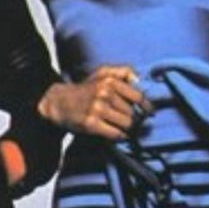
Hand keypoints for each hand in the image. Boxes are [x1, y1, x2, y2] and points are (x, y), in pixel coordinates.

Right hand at [37, 66, 152, 140]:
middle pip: (133, 113)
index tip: (149, 113)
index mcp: (109, 81)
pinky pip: (116, 133)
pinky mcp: (91, 124)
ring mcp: (97, 109)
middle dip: (133, 119)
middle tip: (129, 121)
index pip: (138, 96)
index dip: (147, 107)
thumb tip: (139, 79)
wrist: (59, 102)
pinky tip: (117, 134)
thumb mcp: (101, 73)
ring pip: (126, 124)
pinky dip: (120, 136)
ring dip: (127, 128)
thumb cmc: (84, 89)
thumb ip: (122, 71)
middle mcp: (104, 93)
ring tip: (122, 127)